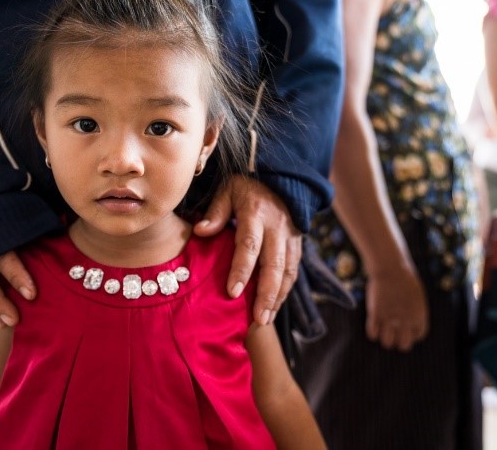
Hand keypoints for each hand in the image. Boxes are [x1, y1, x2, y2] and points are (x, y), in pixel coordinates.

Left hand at [194, 175, 300, 324]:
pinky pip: (293, 270)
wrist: (280, 176)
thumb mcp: (227, 190)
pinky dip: (285, 291)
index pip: (249, 245)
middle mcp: (277, 227)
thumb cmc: (245, 185)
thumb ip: (215, 212)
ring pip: (287, 272)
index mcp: (256, 213)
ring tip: (266, 320)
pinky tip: (274, 307)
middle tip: (258, 319)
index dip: (242, 269)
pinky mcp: (297, 244)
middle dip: (266, 294)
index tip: (233, 292)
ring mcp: (290, 236)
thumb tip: (199, 231)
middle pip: (274, 265)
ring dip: (278, 298)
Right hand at [365, 265, 427, 351]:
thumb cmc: (404, 278)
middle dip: (399, 341)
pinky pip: (372, 334)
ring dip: (385, 339)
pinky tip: (373, 325)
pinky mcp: (375, 314)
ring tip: (382, 331)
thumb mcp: (417, 296)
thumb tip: (410, 322)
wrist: (390, 268)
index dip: (411, 335)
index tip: (406, 330)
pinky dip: (372, 333)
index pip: (418, 336)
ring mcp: (390, 318)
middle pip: (404, 345)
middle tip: (394, 333)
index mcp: (419, 316)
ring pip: (387, 343)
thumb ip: (416, 312)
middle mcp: (406, 321)